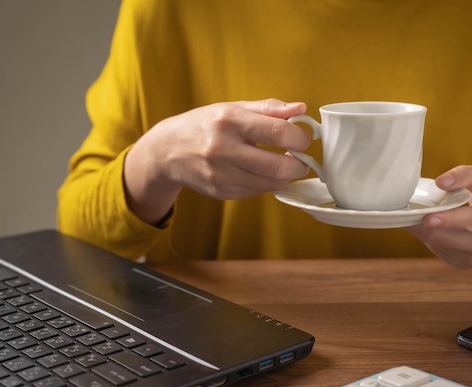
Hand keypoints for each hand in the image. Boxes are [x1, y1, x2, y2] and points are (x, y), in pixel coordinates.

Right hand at [124, 99, 310, 223]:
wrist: (168, 151)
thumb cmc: (205, 125)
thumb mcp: (233, 108)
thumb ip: (269, 109)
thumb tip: (302, 109)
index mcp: (229, 121)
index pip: (279, 132)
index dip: (300, 138)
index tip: (303, 138)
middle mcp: (223, 149)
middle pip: (279, 166)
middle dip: (299, 164)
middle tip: (300, 158)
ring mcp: (221, 175)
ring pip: (271, 184)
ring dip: (285, 175)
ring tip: (282, 163)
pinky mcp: (221, 192)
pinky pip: (258, 191)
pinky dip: (267, 183)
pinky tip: (260, 171)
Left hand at [407, 165, 471, 267]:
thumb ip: (466, 175)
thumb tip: (442, 182)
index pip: (471, 221)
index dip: (448, 220)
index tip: (427, 217)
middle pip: (449, 238)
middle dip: (425, 225)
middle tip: (408, 213)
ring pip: (438, 245)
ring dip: (423, 229)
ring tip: (419, 214)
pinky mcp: (462, 263)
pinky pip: (437, 249)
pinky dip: (428, 236)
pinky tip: (433, 225)